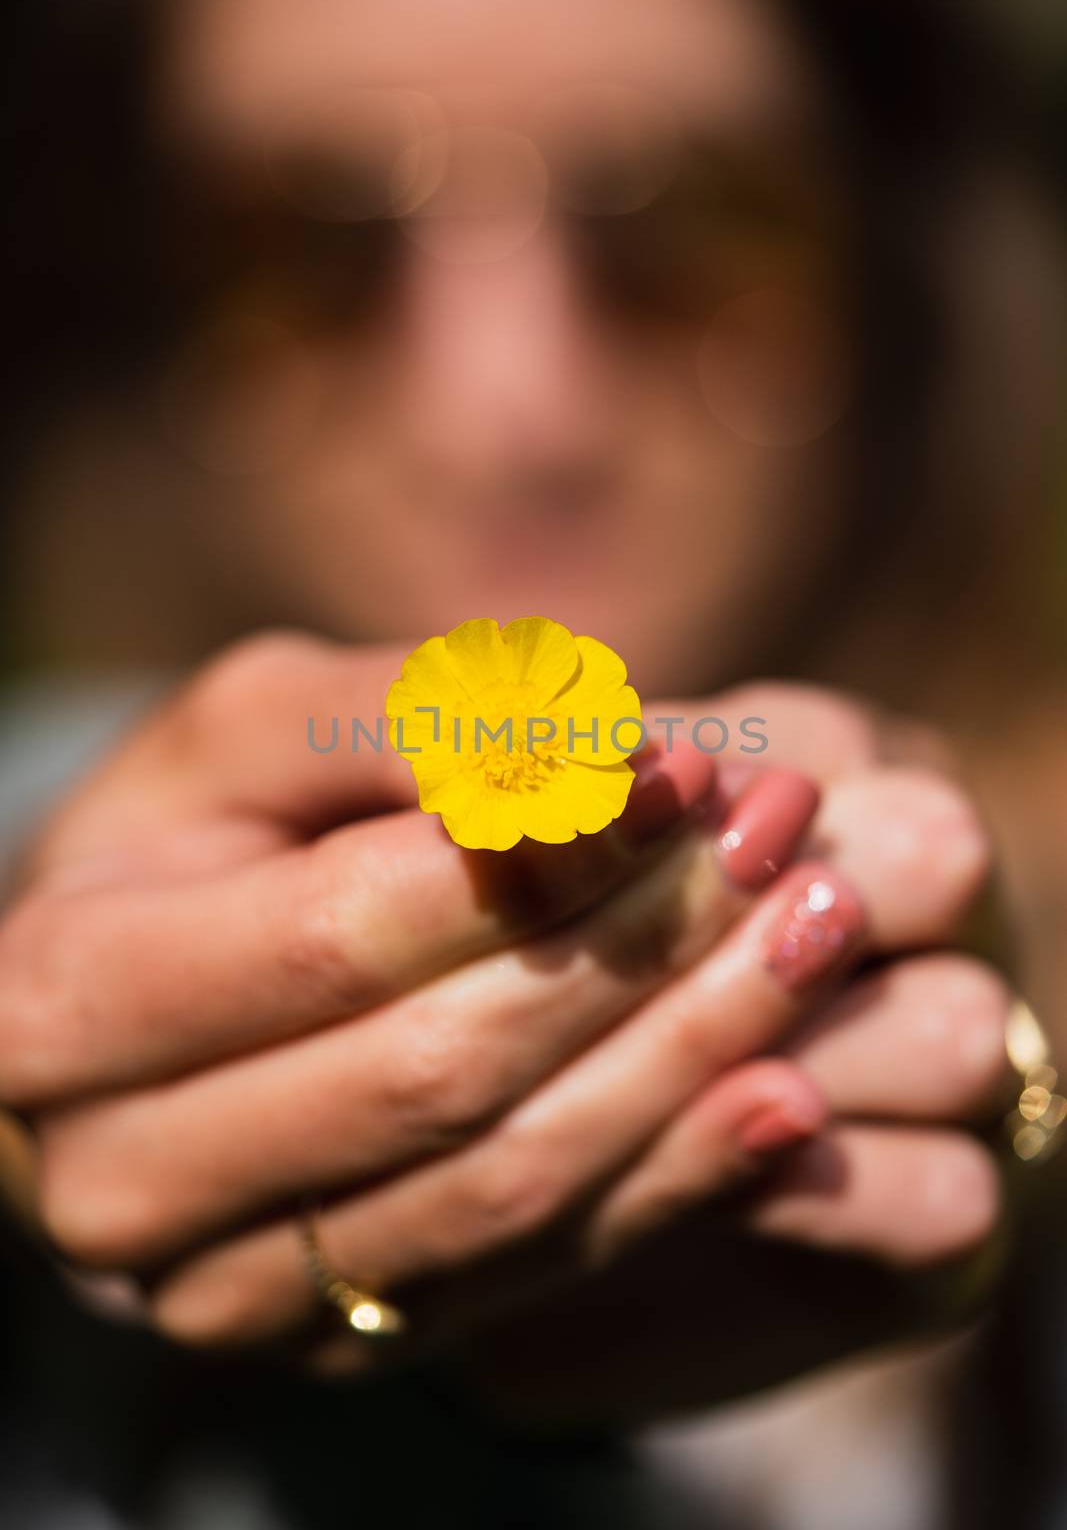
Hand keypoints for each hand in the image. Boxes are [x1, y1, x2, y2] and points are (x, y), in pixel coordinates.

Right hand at [0, 640, 1008, 1399]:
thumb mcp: (254, 733)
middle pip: (428, 1072)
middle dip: (629, 948)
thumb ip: (404, 718)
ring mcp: (230, 1289)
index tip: (684, 766)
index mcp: (55, 1001)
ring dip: (682, 1057)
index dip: (527, 850)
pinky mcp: (338, 1337)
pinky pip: (526, 1269)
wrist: (136, 1011)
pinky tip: (785, 1093)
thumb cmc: (195, 832)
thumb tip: (603, 743)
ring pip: (497, 1184)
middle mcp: (117, 1178)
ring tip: (816, 933)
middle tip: (783, 842)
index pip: (334, 934)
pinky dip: (667, 1180)